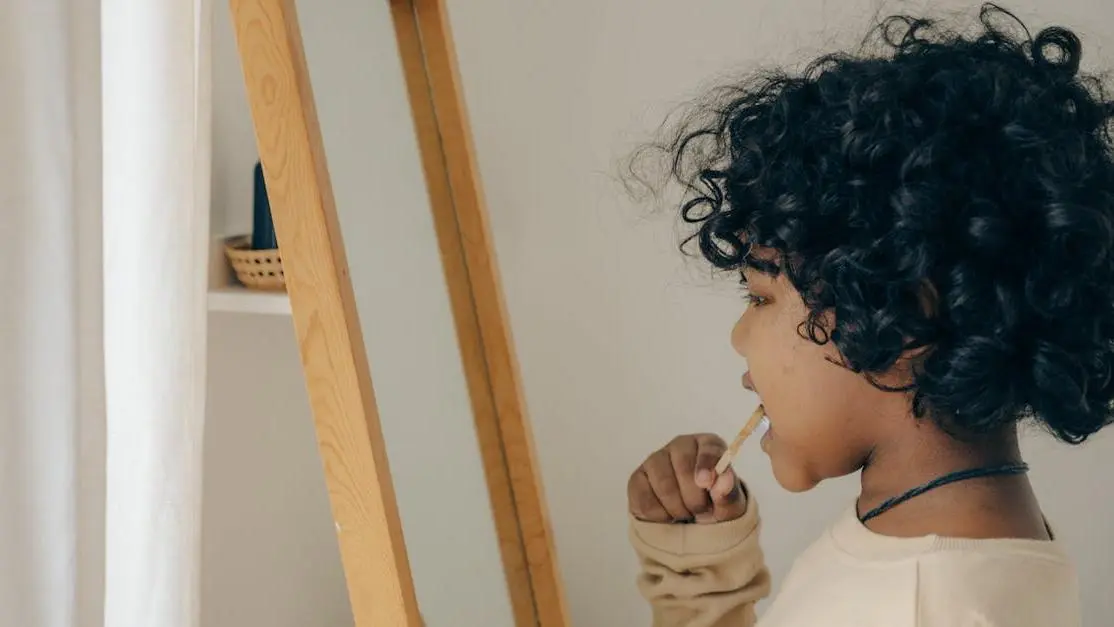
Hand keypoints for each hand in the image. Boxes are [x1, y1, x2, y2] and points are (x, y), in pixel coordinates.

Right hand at [628, 433, 746, 523]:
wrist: (691, 523)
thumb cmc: (714, 507)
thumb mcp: (729, 506)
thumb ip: (729, 493)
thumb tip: (724, 481)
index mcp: (708, 446)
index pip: (709, 447)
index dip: (707, 464)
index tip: (706, 483)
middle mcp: (681, 446)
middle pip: (683, 466)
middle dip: (694, 497)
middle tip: (700, 510)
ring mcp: (655, 460)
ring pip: (663, 484)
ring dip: (677, 508)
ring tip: (685, 513)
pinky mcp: (637, 479)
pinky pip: (645, 499)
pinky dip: (659, 515)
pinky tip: (667, 514)